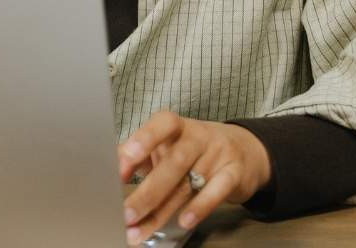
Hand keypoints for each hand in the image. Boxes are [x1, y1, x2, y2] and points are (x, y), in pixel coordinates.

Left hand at [118, 111, 271, 243]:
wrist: (245, 149)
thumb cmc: (194, 149)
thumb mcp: (167, 146)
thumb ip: (139, 156)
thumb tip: (111, 168)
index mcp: (176, 126)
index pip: (162, 125)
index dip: (142, 142)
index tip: (122, 166)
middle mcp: (198, 136)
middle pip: (173, 163)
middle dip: (147, 192)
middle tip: (126, 214)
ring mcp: (218, 154)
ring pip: (188, 184)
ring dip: (161, 211)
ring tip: (139, 230)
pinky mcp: (234, 174)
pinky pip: (217, 191)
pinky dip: (200, 207)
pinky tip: (184, 221)